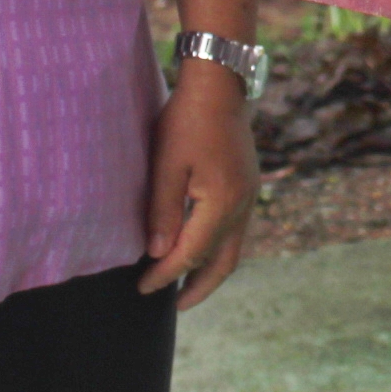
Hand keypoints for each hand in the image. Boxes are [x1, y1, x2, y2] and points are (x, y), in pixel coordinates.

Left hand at [140, 63, 259, 310]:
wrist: (220, 85)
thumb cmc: (186, 121)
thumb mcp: (166, 165)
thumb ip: (163, 211)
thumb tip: (158, 254)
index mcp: (220, 203)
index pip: (189, 254)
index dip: (164, 275)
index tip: (141, 287)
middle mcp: (241, 205)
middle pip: (222, 263)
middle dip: (199, 288)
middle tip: (176, 306)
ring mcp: (249, 195)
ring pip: (233, 248)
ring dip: (211, 270)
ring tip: (188, 285)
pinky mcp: (248, 185)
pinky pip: (236, 230)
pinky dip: (219, 248)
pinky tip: (203, 247)